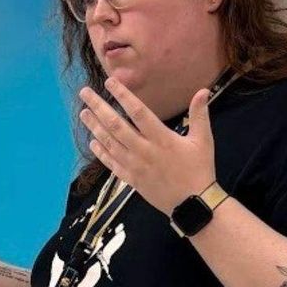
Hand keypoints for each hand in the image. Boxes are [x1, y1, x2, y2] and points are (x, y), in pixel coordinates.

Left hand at [78, 77, 216, 215]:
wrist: (192, 204)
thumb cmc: (199, 169)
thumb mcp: (203, 141)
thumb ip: (199, 115)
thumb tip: (203, 91)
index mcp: (162, 138)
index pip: (138, 112)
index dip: (123, 95)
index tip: (109, 82)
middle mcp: (144, 150)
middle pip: (116, 125)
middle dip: (98, 107)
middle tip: (84, 93)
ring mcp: (134, 166)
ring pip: (109, 143)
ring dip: (94, 127)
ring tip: (83, 113)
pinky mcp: (130, 179)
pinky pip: (111, 163)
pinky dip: (100, 152)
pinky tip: (92, 142)